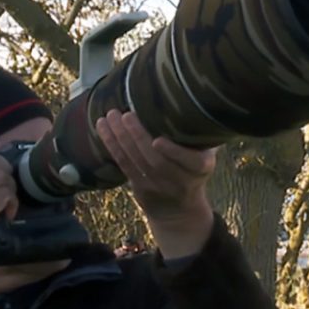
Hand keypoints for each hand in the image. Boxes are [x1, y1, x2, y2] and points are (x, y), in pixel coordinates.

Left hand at [95, 110, 216, 257]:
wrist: (180, 209)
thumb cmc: (192, 168)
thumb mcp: (205, 154)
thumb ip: (199, 134)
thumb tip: (188, 99)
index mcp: (201, 168)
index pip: (190, 162)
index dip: (173, 152)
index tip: (157, 140)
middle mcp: (180, 181)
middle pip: (156, 161)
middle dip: (138, 137)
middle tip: (126, 115)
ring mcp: (158, 187)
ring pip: (136, 161)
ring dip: (120, 137)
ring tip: (111, 116)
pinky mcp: (139, 189)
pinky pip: (123, 164)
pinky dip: (112, 144)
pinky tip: (103, 127)